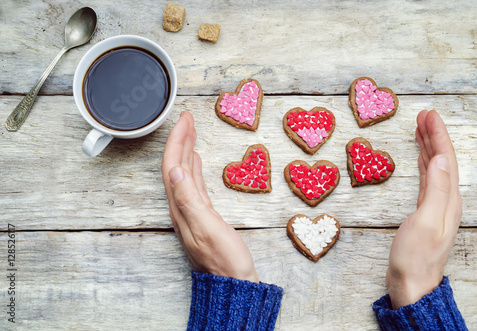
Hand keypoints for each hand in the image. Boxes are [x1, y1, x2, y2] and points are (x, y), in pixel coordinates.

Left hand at [161, 111, 258, 282]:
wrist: (234, 283)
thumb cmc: (225, 260)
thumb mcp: (208, 228)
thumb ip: (190, 199)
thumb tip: (175, 170)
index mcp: (181, 207)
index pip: (172, 167)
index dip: (177, 141)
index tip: (185, 119)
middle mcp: (182, 207)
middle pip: (175, 167)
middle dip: (180, 140)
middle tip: (187, 119)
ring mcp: (192, 211)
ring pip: (184, 174)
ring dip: (185, 151)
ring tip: (190, 133)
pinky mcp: (203, 215)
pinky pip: (193, 185)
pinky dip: (193, 169)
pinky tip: (195, 162)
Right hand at [386, 110, 462, 308]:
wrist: (411, 285)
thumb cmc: (415, 257)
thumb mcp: (425, 221)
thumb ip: (436, 189)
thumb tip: (441, 158)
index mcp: (449, 200)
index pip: (446, 160)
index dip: (438, 136)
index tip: (429, 115)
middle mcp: (446, 200)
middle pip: (443, 161)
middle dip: (434, 136)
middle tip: (423, 115)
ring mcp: (436, 207)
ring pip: (435, 168)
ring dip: (429, 148)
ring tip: (420, 130)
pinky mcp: (425, 213)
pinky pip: (427, 180)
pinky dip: (424, 165)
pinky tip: (422, 159)